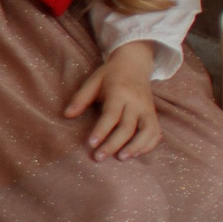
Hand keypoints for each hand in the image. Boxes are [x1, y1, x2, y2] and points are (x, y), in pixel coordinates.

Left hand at [64, 43, 162, 160]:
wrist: (134, 63)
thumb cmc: (110, 74)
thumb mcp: (93, 81)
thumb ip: (80, 98)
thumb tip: (66, 115)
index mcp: (119, 91)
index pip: (111, 115)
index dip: (101, 131)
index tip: (91, 144)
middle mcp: (136, 101)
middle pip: (127, 127)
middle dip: (113, 144)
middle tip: (99, 157)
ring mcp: (148, 108)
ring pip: (147, 132)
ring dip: (135, 147)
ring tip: (121, 158)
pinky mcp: (154, 114)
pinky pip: (155, 132)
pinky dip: (148, 145)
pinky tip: (135, 153)